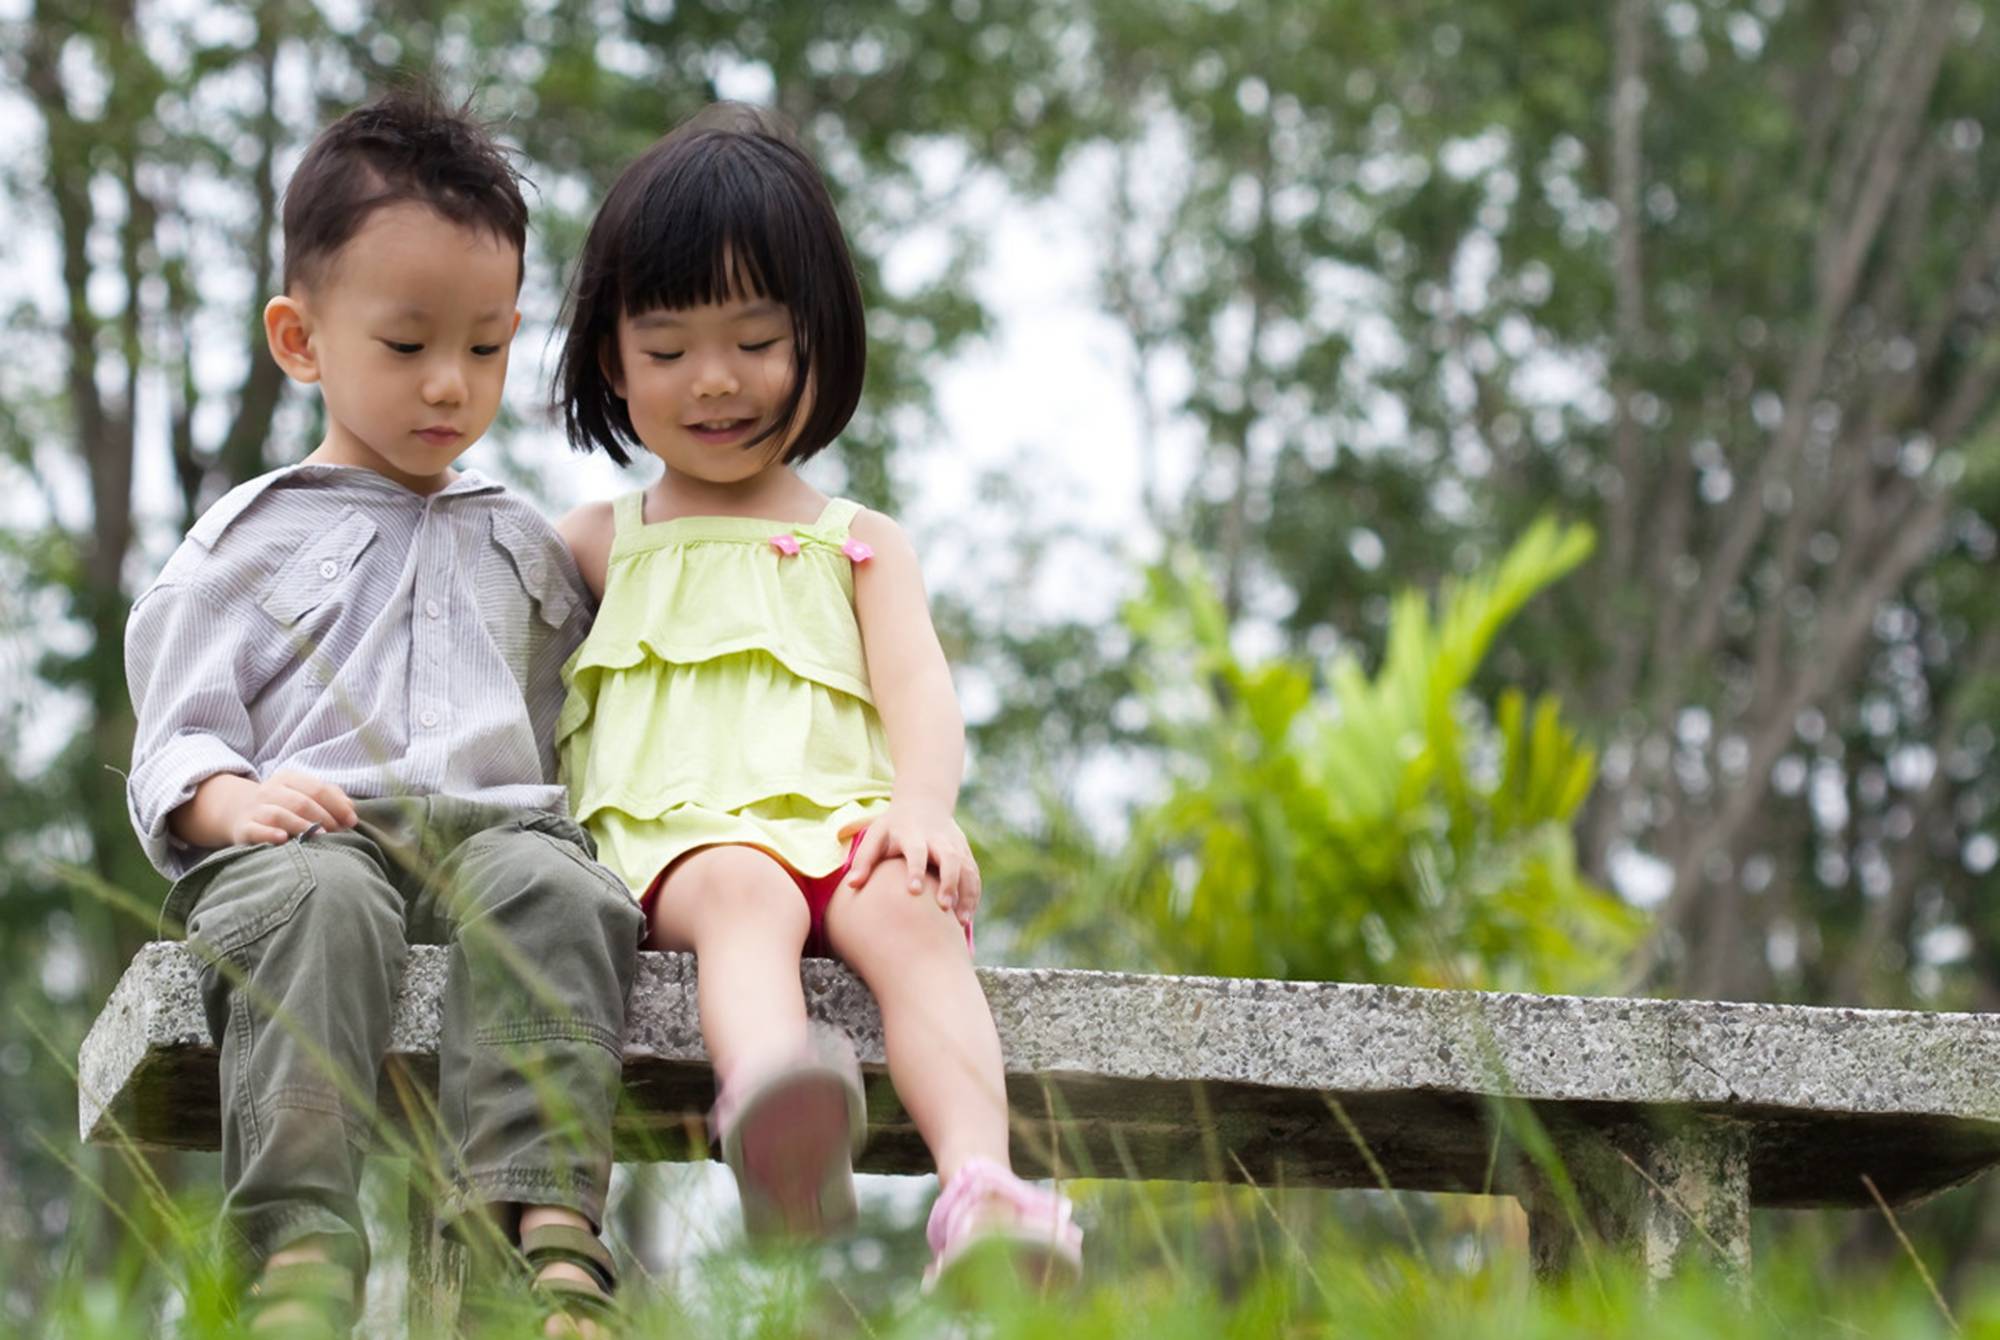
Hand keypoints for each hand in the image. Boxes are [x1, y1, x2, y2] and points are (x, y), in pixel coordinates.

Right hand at [184, 769, 358, 847]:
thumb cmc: (284, 805)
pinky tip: (284, 839)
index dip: (337, 805)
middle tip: (337, 832)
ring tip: (318, 836)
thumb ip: (330, 797)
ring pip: (279, 814)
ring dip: (301, 825)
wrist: (238, 811)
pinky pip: (256, 830)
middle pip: (301, 802)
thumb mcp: (304, 793)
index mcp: (289, 779)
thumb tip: (351, 808)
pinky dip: (270, 834)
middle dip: (323, 817)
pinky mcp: (243, 828)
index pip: (317, 789)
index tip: (351, 821)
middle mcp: (270, 791)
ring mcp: (255, 809)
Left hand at [845, 802, 981, 925]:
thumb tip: (853, 885)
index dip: (916, 869)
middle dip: (949, 882)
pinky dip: (973, 896)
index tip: (914, 891)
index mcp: (913, 834)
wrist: (924, 803)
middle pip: (950, 858)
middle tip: (944, 908)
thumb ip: (864, 859)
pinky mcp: (966, 853)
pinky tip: (966, 918)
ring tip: (961, 922)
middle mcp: (938, 839)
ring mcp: (955, 845)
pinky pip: (974, 875)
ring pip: (967, 868)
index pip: (917, 851)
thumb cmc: (893, 826)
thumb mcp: (876, 834)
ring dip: (966, 894)